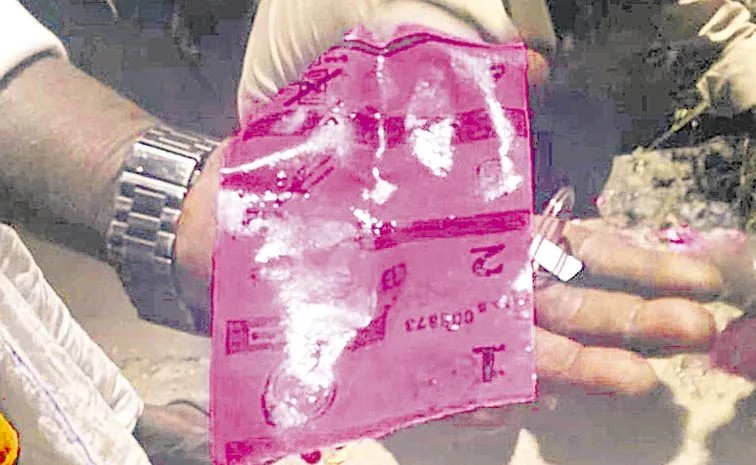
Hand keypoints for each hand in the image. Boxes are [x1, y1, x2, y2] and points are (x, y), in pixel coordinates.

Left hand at [176, 0, 720, 398]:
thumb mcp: (393, 110)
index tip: (693, 268)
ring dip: (587, 358)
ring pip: (525, 342)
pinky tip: (538, 397)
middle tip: (696, 323)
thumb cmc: (316, 162)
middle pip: (566, 296)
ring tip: (647, 372)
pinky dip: (493, 393)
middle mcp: (475, 275)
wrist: (237, 218)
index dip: (631, 255)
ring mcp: (440, 315)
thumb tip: (540, 66)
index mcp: (484, 225)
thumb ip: (467, 95)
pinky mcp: (397, 349)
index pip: (575, 242)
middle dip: (632, 311)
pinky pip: (453, 380)